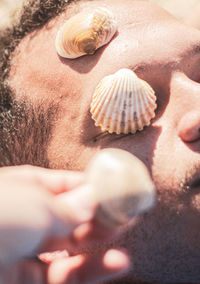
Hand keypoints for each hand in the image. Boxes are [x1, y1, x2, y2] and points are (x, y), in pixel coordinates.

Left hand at [0, 165, 129, 283]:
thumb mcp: (34, 204)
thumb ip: (69, 206)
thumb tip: (96, 197)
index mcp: (24, 191)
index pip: (64, 184)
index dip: (90, 185)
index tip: (117, 184)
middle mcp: (28, 220)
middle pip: (73, 215)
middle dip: (102, 211)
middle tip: (130, 207)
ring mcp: (31, 253)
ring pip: (75, 246)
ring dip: (104, 238)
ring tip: (129, 227)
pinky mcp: (34, 283)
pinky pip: (71, 276)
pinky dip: (96, 269)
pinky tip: (120, 261)